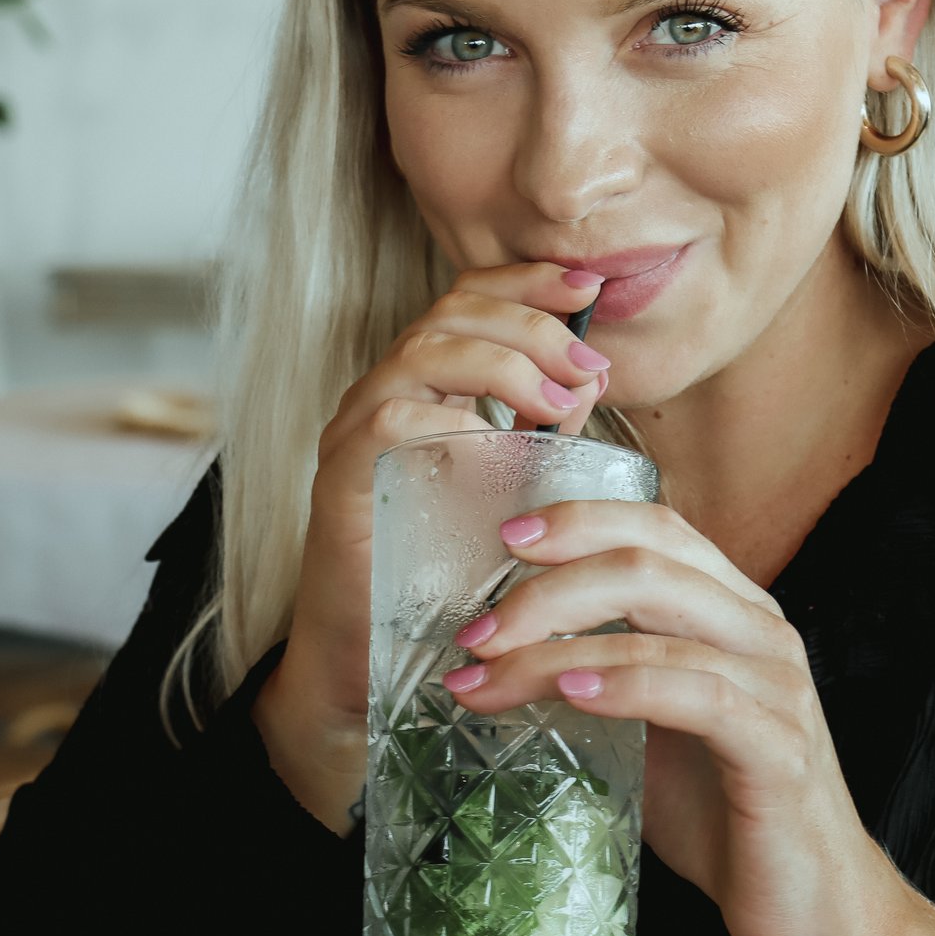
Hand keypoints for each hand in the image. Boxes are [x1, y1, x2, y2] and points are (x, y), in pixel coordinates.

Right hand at [251, 263, 608, 833]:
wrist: (369, 655)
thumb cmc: (442, 572)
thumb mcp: (511, 483)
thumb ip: (545, 426)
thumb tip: (591, 374)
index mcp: (427, 382)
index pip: (470, 296)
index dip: (527, 280)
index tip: (588, 285)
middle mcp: (386, 390)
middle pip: (451, 310)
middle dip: (529, 322)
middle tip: (585, 363)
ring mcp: (357, 428)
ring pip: (422, 351)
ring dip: (501, 365)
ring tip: (555, 403)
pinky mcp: (343, 476)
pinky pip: (391, 420)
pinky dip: (453, 424)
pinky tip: (500, 452)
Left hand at [435, 499, 910, 935]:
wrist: (811, 902)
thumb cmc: (725, 811)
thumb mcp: (652, 726)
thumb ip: (600, 677)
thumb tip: (496, 658)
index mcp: (733, 609)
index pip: (657, 526)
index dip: (580, 520)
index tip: (505, 538)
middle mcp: (761, 631)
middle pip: (647, 563)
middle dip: (547, 589)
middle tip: (476, 633)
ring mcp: (776, 687)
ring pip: (657, 627)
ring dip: (556, 648)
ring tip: (488, 678)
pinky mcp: (779, 748)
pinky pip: (697, 695)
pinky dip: (626, 685)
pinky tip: (571, 694)